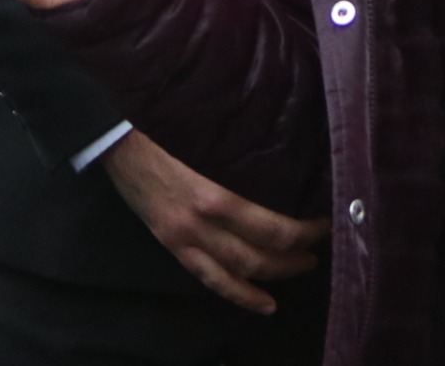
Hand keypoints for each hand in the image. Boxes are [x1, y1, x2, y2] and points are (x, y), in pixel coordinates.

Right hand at [102, 129, 327, 314]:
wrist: (120, 152)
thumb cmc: (165, 142)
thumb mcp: (205, 152)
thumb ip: (236, 171)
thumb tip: (280, 183)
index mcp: (213, 198)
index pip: (270, 227)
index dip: (302, 232)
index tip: (325, 224)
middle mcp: (201, 227)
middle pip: (259, 255)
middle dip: (294, 257)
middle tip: (318, 250)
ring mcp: (185, 242)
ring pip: (237, 274)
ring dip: (273, 278)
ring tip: (300, 271)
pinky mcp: (174, 248)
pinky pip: (210, 279)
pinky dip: (238, 294)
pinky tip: (262, 302)